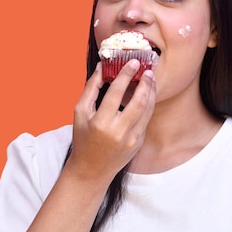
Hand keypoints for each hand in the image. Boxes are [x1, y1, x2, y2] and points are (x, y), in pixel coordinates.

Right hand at [68, 60, 155, 182]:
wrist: (91, 169)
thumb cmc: (83, 139)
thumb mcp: (80, 113)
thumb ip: (90, 89)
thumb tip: (102, 68)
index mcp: (101, 123)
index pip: (116, 93)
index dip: (126, 75)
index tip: (132, 62)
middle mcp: (118, 132)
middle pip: (139, 101)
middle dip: (145, 83)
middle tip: (147, 70)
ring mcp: (131, 139)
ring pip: (148, 110)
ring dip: (151, 92)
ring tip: (150, 79)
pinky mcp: (139, 143)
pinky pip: (146, 119)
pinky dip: (149, 105)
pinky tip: (147, 94)